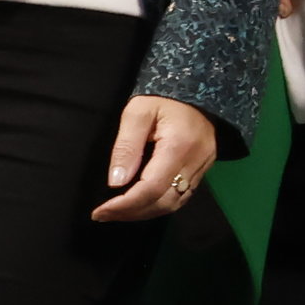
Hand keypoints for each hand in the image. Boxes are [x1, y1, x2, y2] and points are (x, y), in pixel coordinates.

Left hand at [90, 95, 220, 223]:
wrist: (197, 90)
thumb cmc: (163, 98)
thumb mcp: (137, 113)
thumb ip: (126, 146)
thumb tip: (116, 182)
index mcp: (179, 145)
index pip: (152, 187)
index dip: (125, 204)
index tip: (101, 211)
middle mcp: (195, 161)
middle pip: (164, 201)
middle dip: (132, 212)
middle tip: (104, 215)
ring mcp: (203, 166)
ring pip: (175, 203)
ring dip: (145, 212)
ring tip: (119, 212)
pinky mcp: (204, 169)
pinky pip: (182, 196)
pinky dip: (159, 204)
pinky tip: (140, 203)